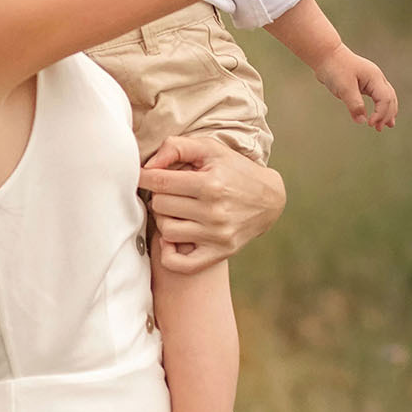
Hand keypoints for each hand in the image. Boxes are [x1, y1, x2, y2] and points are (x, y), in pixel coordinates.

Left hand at [136, 137, 285, 270]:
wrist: (269, 199)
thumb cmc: (234, 171)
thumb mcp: (210, 149)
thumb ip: (176, 147)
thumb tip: (149, 165)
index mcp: (211, 184)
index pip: (160, 182)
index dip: (144, 177)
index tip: (142, 176)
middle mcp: (214, 212)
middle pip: (160, 206)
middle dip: (160, 195)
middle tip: (170, 192)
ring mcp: (217, 235)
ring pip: (166, 231)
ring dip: (165, 220)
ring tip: (176, 211)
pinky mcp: (219, 253)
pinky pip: (179, 263)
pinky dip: (168, 252)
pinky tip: (173, 238)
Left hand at [316, 46, 397, 128]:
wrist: (326, 55)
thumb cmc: (335, 68)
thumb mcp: (344, 88)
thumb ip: (354, 104)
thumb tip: (363, 121)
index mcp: (374, 78)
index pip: (385, 99)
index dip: (380, 113)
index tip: (369, 124)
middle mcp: (377, 78)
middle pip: (389, 99)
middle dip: (386, 115)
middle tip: (378, 129)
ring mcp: (373, 80)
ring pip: (387, 97)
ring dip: (387, 112)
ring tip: (388, 126)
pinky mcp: (366, 83)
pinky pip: (378, 96)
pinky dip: (380, 107)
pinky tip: (377, 116)